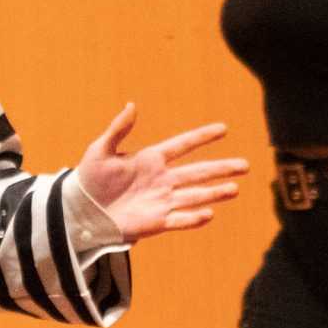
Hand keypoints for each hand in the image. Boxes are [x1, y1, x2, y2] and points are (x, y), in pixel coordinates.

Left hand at [74, 104, 248, 241]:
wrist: (82, 211)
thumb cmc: (90, 179)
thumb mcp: (100, 150)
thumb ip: (118, 130)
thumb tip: (131, 105)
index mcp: (151, 159)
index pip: (182, 145)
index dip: (201, 137)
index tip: (223, 129)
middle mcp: (163, 180)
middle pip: (198, 172)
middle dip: (221, 168)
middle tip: (245, 165)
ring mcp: (162, 201)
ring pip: (194, 195)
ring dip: (214, 193)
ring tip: (235, 189)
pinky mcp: (157, 222)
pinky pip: (179, 219)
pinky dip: (193, 217)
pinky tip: (209, 213)